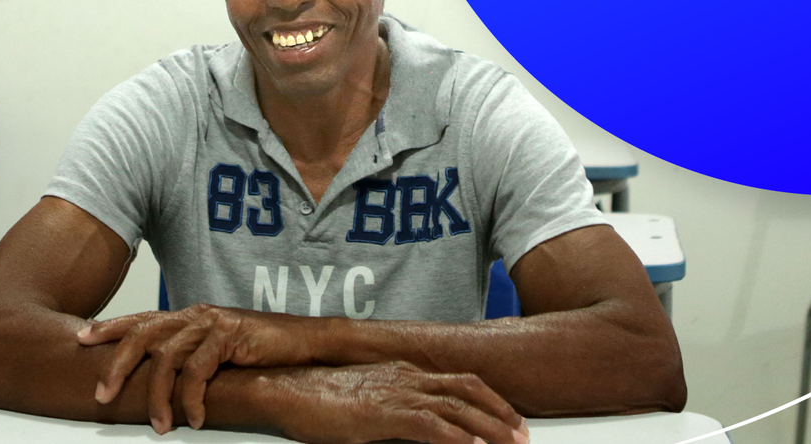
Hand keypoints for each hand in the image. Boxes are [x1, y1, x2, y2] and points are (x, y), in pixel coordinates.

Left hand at [77, 304, 310, 432]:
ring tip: (161, 425)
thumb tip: (162, 381)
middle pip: (143, 333)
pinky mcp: (231, 336)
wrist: (305, 342)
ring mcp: (213, 324)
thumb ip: (192, 356)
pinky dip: (193, 399)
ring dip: (158, 396)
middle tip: (102, 395)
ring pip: (167, 357)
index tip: (81, 338)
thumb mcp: (219, 351)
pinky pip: (198, 371)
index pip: (142, 319)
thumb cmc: (263, 350)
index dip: (110, 327)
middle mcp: (197, 315)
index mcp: (190, 317)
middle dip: (118, 365)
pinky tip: (197, 418)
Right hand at [260, 362, 528, 443]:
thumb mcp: (365, 400)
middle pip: (467, 390)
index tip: (507, 416)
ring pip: (457, 408)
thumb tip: (415, 426)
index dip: (488, 398)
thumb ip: (392, 409)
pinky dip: (457, 438)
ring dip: (488, 427)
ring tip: (511, 443)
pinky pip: (431, 427)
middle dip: (499, 412)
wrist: (288, 388)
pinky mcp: (385, 415)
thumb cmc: (319, 398)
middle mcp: (407, 378)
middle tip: (522, 434)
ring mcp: (398, 394)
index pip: (458, 382)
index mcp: (404, 373)